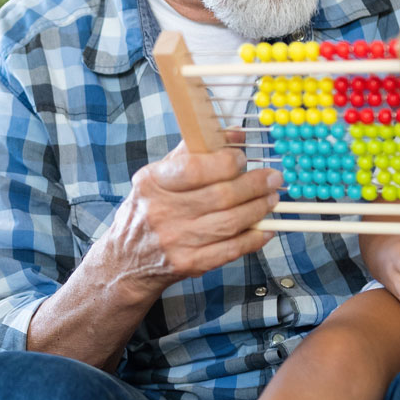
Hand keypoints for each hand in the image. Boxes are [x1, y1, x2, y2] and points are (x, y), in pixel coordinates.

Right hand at [99, 135, 281, 301]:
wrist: (126, 261)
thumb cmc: (148, 210)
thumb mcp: (159, 177)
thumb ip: (194, 152)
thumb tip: (236, 135)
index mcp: (152, 183)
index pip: (195, 169)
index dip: (226, 162)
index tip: (243, 157)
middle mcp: (161, 212)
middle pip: (220, 196)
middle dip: (254, 185)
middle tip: (273, 178)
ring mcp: (176, 241)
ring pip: (230, 223)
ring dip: (258, 209)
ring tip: (272, 199)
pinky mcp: (189, 263)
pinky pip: (231, 249)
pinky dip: (253, 238)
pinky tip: (265, 228)